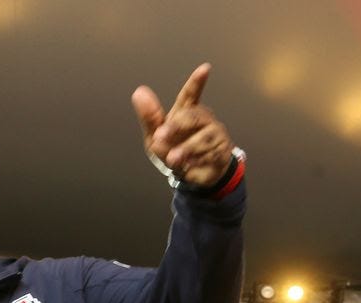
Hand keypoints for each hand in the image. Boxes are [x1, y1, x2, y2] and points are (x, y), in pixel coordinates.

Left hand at [132, 63, 233, 187]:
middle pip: (194, 116)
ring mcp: (214, 134)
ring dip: (186, 148)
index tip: (204, 69)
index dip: (196, 83)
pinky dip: (198, 160)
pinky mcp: (221, 151)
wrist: (191, 176)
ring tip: (172, 158)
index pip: (191, 95)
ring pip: (204, 136)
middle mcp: (203, 120)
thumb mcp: (155, 138)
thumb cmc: (174, 150)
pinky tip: (188, 165)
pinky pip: (212, 152)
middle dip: (177, 125)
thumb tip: (139, 92)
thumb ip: (149, 117)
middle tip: (160, 136)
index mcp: (186, 113)